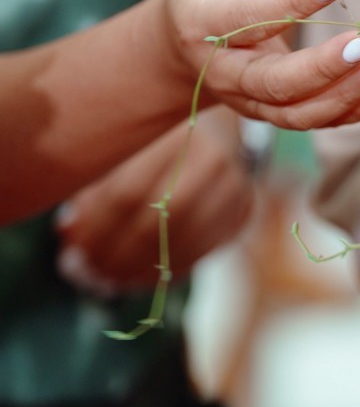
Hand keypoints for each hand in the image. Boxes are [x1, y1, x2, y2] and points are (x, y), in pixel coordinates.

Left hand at [55, 111, 251, 295]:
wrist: (221, 126)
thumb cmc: (158, 142)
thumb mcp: (126, 151)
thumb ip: (95, 189)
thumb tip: (68, 233)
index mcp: (171, 135)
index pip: (126, 193)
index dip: (96, 231)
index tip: (74, 253)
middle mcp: (210, 158)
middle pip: (157, 221)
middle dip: (119, 255)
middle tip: (93, 273)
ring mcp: (234, 186)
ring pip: (182, 241)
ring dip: (142, 269)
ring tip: (114, 280)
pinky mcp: (244, 209)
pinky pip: (202, 251)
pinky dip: (168, 271)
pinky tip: (145, 277)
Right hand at [164, 0, 359, 129]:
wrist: (194, 36)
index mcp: (203, 21)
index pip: (246, 18)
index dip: (290, 3)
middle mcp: (223, 70)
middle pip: (272, 82)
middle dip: (322, 67)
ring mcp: (249, 100)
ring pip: (297, 112)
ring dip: (344, 94)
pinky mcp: (275, 114)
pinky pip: (316, 122)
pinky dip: (354, 111)